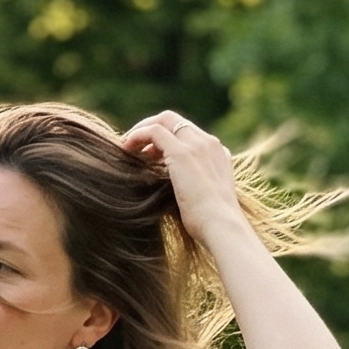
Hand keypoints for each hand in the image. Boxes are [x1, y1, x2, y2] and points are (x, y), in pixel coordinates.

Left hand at [121, 112, 244, 249]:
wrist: (222, 228)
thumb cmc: (212, 225)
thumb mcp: (206, 201)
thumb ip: (195, 188)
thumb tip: (180, 195)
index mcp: (217, 153)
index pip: (188, 133)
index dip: (167, 139)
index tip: (150, 155)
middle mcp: (208, 143)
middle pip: (175, 121)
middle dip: (152, 128)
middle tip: (134, 146)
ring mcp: (196, 145)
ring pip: (164, 120)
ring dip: (142, 130)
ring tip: (127, 147)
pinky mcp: (182, 153)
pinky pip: (154, 131)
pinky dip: (138, 135)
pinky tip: (126, 148)